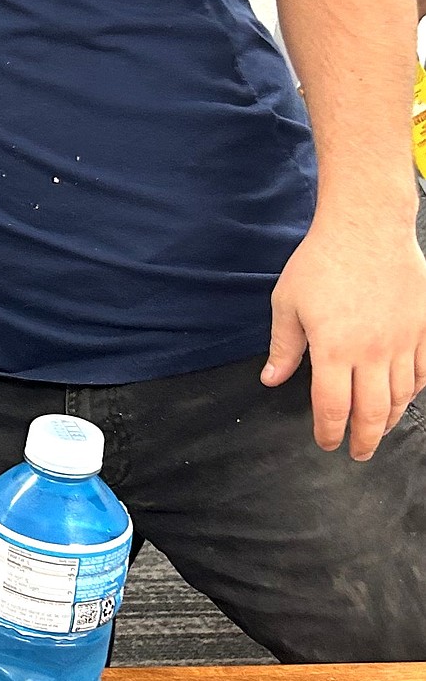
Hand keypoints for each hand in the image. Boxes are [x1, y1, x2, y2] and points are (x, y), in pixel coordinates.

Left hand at [262, 209, 425, 459]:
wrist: (367, 227)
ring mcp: (403, 342)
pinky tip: (404, 397)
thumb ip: (283, 346)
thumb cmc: (321, 261)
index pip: (332, 408)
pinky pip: (424, 372)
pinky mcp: (423, 328)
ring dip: (389, 420)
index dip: (329, 432)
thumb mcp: (288, 302)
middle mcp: (372, 353)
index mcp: (334, 349)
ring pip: (401, 398)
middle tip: (357, 453)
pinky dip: (414, 391)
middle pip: (371, 413)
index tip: (326, 443)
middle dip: (363, 440)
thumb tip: (271, 379)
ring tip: (378, 430)